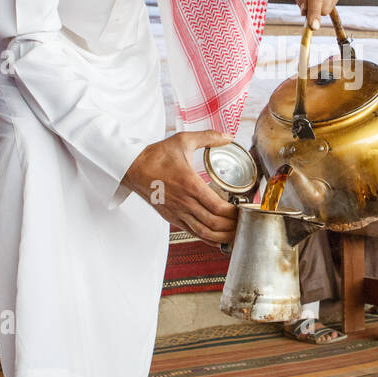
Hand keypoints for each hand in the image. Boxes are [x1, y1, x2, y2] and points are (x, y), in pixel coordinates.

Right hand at [120, 130, 237, 246]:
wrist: (132, 168)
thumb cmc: (156, 155)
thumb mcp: (183, 140)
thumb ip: (208, 137)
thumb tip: (228, 136)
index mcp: (189, 184)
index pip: (217, 206)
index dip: (234, 213)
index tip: (244, 210)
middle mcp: (184, 202)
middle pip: (214, 222)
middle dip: (232, 226)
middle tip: (245, 223)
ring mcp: (177, 212)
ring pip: (203, 232)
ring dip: (222, 236)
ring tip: (236, 235)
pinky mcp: (171, 217)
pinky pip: (192, 232)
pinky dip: (207, 238)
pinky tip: (218, 239)